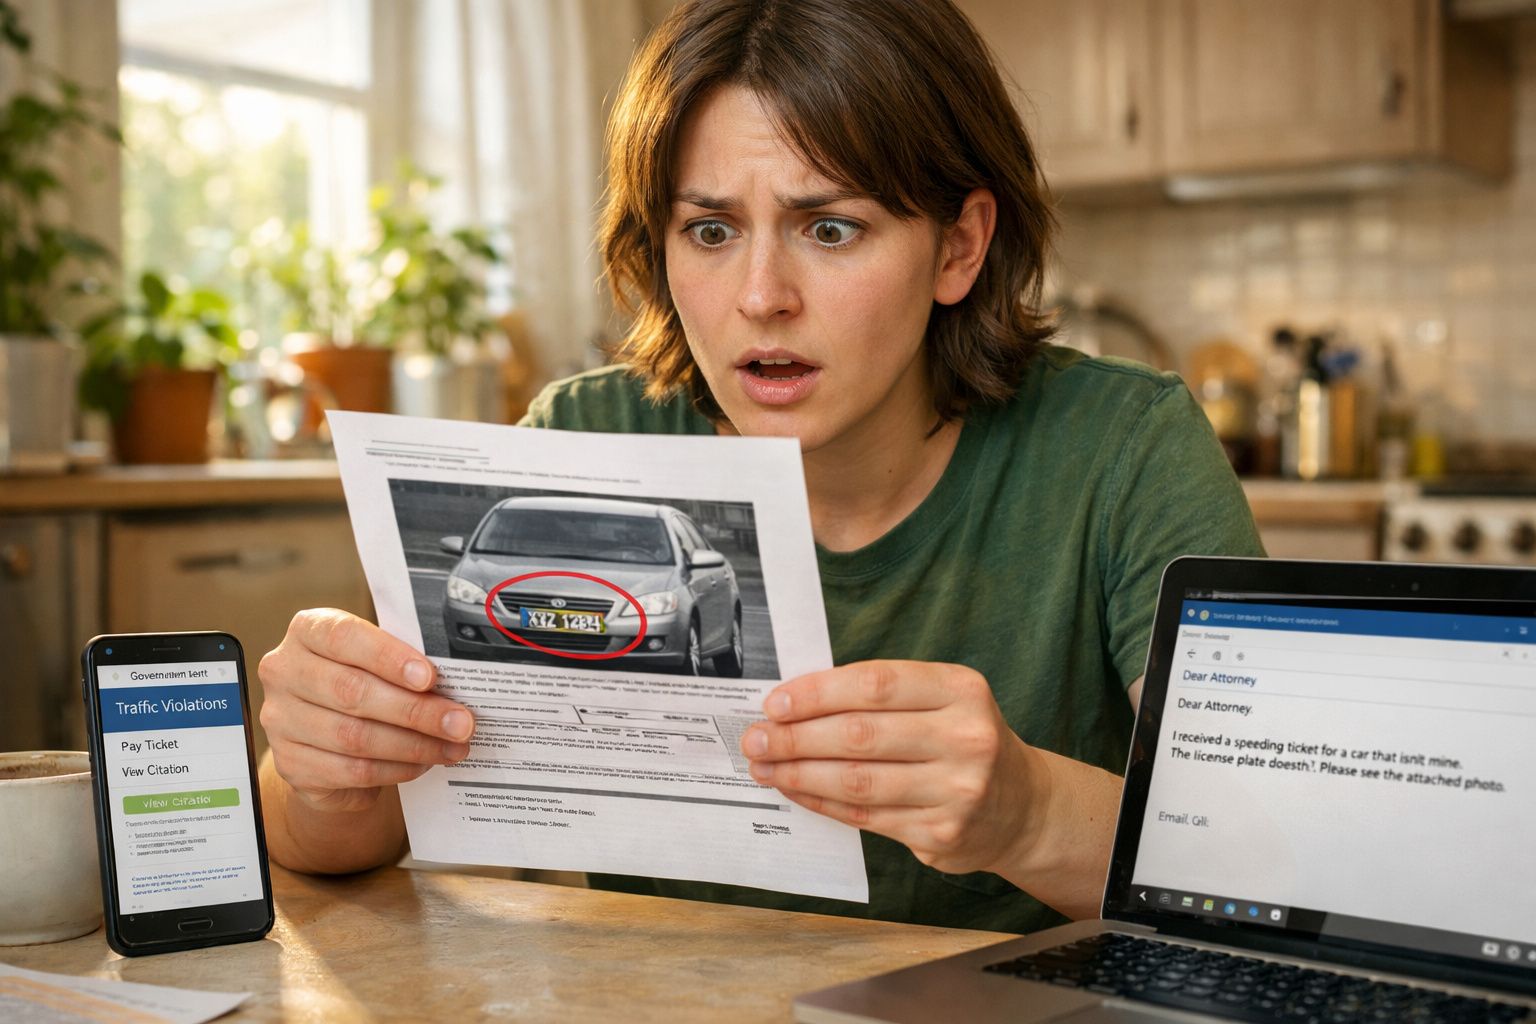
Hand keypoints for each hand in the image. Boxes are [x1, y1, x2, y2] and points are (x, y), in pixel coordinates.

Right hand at [259, 609, 474, 813]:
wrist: (326, 735)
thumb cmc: (363, 680)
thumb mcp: (377, 659)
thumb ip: (405, 663)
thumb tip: (456, 684)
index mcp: (308, 630)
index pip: (344, 637)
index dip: (389, 657)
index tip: (430, 677)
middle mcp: (283, 670)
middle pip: (352, 691)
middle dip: (415, 711)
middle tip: (460, 723)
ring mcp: (279, 719)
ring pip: (353, 737)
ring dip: (412, 745)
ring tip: (452, 748)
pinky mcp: (289, 762)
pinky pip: (350, 770)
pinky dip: (394, 769)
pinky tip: (422, 764)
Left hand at [740, 660, 1043, 875]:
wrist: (1022, 806)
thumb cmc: (962, 740)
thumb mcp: (942, 700)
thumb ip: (882, 696)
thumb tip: (795, 702)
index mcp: (961, 689)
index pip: (875, 684)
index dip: (817, 693)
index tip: (775, 702)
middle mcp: (966, 738)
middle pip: (860, 734)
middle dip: (796, 736)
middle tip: (755, 737)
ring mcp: (957, 791)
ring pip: (857, 780)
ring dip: (799, 772)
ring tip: (764, 765)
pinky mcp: (942, 833)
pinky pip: (864, 815)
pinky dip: (820, 800)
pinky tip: (795, 789)